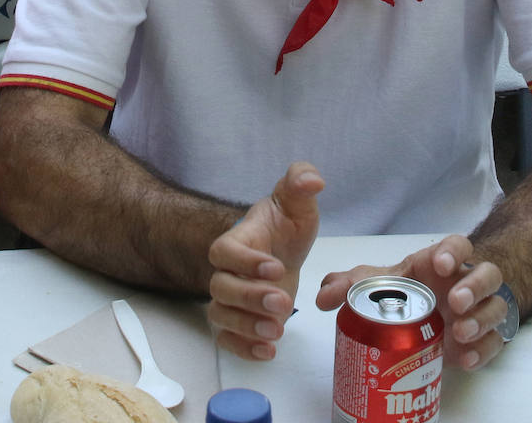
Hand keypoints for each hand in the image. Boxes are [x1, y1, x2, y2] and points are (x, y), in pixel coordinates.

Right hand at [207, 161, 323, 359]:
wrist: (281, 249)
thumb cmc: (285, 226)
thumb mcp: (297, 203)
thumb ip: (300, 183)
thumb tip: (311, 179)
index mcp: (237, 241)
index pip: (224, 251)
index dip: (244, 262)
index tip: (275, 267)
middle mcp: (227, 271)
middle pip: (220, 287)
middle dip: (249, 298)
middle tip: (281, 302)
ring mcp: (231, 298)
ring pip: (220, 314)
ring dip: (245, 326)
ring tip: (276, 332)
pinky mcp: (238, 320)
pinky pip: (226, 338)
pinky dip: (242, 349)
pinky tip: (268, 353)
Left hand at [316, 234, 507, 370]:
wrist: (426, 318)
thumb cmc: (403, 292)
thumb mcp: (374, 284)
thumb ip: (348, 286)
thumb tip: (322, 296)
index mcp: (439, 263)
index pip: (458, 245)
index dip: (453, 251)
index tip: (440, 265)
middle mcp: (466, 283)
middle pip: (488, 274)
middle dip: (475, 286)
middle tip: (455, 303)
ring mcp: (479, 310)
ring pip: (497, 307)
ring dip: (482, 319)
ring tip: (459, 333)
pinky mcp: (484, 338)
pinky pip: (496, 342)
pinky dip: (484, 350)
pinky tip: (466, 359)